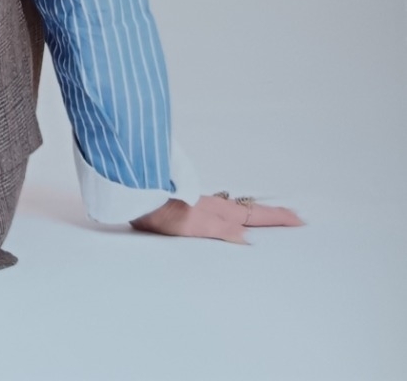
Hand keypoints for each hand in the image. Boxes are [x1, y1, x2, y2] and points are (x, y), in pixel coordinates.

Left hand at [129, 193, 304, 242]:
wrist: (135, 195)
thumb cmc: (163, 211)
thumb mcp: (196, 225)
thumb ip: (223, 231)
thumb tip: (250, 240)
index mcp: (220, 212)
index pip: (256, 215)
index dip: (278, 218)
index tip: (300, 220)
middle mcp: (215, 206)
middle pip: (250, 211)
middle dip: (272, 215)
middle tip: (293, 217)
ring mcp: (202, 204)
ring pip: (236, 209)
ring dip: (254, 214)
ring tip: (267, 219)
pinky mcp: (189, 206)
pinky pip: (221, 210)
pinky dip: (234, 213)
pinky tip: (229, 218)